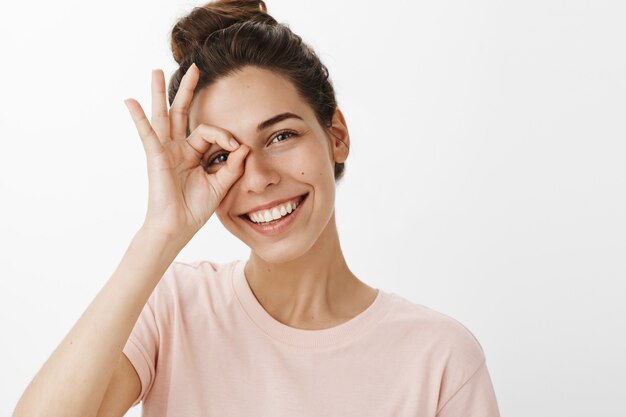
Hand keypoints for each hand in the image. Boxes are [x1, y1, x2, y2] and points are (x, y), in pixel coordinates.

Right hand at [123, 63, 248, 241]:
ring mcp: (165, 151)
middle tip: (194, 68)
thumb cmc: (194, 209)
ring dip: (159, 93)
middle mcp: (177, 148)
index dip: (225, 136)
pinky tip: (130, 101)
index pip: (210, 132)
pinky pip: (148, 134)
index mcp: (192, 154)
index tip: (237, 149)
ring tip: (155, 71)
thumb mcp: (220, 185)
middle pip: (181, 113)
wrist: (177, 228)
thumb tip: (244, 146)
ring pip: (163, 116)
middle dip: (187, 90)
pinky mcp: (156, 157)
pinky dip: (139, 118)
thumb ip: (233, 166)